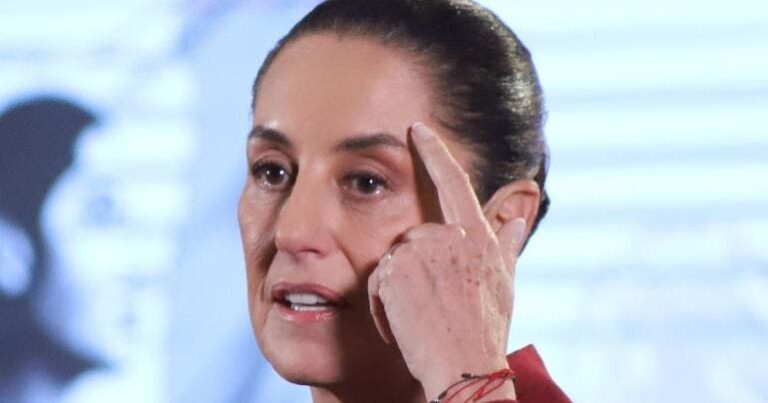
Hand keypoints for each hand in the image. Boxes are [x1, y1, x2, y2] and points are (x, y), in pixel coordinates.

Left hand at [367, 122, 526, 398]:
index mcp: (476, 235)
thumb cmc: (485, 329)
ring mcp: (420, 252)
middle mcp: (449, 237)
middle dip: (413, 268)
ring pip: (392, 259)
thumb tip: (519, 214)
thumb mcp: (504, 282)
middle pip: (412, 235)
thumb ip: (506, 243)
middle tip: (431, 305)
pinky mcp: (394, 272)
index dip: (434, 152)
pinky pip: (377, 282)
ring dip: (397, 290)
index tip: (417, 128)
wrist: (464, 367)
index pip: (453, 182)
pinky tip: (402, 326)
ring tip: (419, 318)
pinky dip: (383, 306)